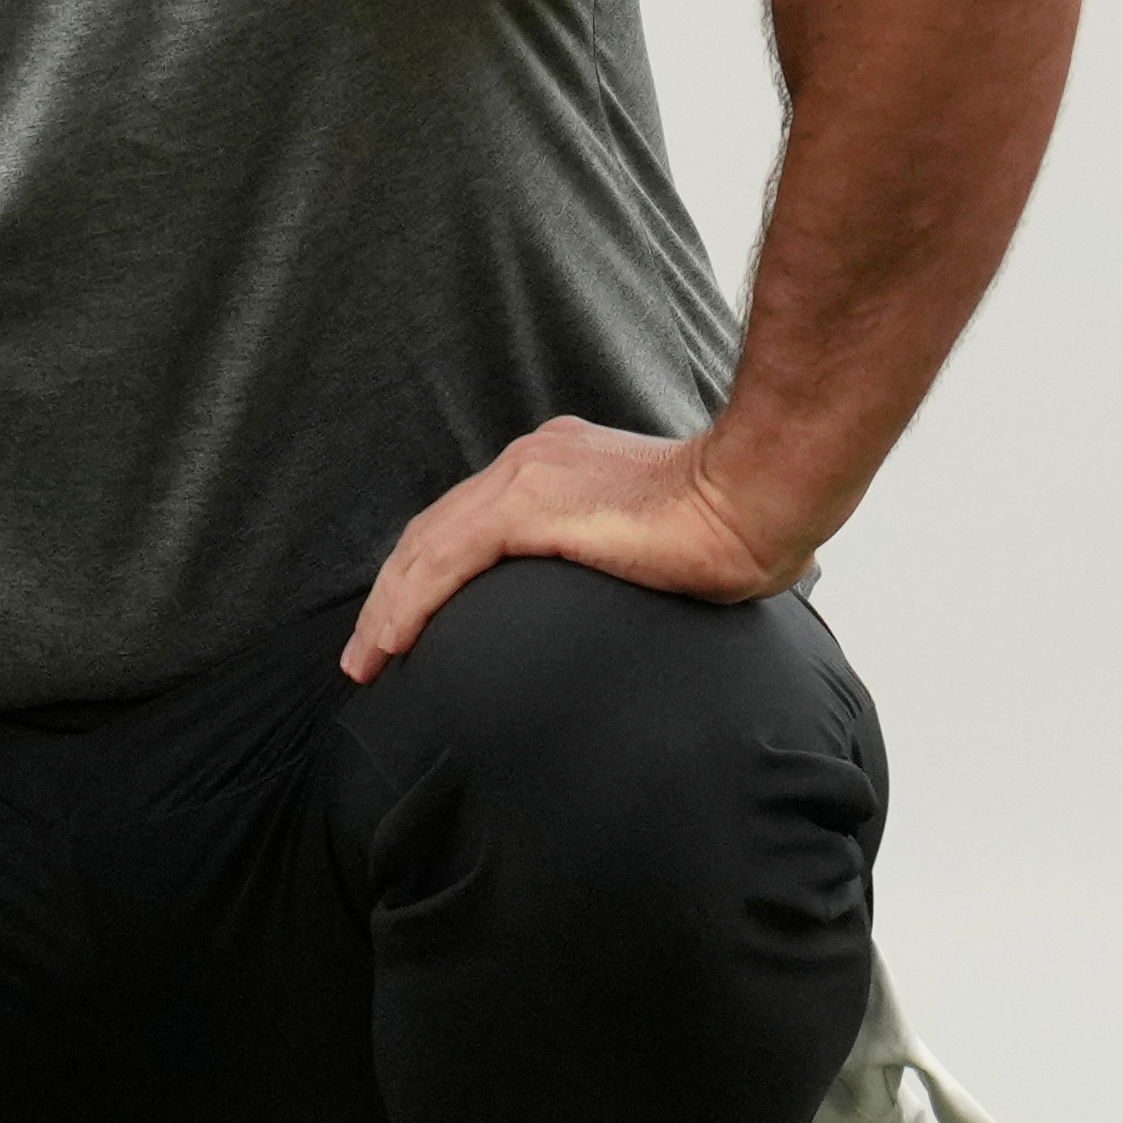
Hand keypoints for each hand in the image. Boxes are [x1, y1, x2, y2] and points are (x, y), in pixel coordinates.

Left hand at [339, 413, 817, 681]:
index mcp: (559, 464)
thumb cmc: (733, 527)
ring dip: (388, 608)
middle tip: (370, 653)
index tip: (411, 624)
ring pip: (427, 546)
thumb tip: (622, 602)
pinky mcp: (528, 506)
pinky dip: (410, 604)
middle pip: (436, 530)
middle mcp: (532, 459)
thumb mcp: (657, 542)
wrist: (756, 498)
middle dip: (394, 592)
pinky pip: (445, 561)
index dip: (430, 572)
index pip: (472, 520)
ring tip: (367, 663)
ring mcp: (527, 476)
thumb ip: (620, 558)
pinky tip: (392, 643)